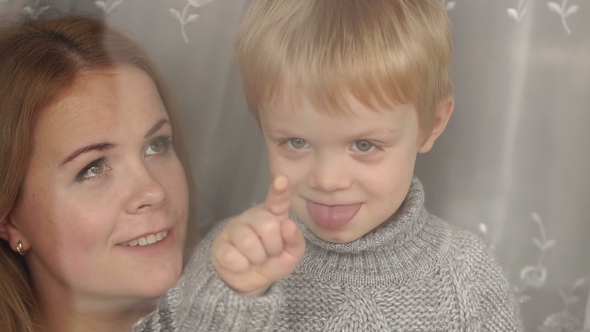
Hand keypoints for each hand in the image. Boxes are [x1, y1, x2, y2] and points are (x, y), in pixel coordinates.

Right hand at [211, 175, 304, 294]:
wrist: (249, 279)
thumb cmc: (272, 260)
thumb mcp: (291, 254)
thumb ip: (295, 240)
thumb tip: (288, 225)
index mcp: (273, 214)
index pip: (277, 199)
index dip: (279, 190)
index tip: (282, 180)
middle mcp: (253, 216)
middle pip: (268, 226)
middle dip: (273, 247)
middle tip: (269, 253)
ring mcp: (235, 228)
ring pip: (249, 242)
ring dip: (258, 258)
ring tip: (256, 259)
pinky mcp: (219, 244)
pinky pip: (233, 257)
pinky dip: (242, 266)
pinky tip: (241, 263)